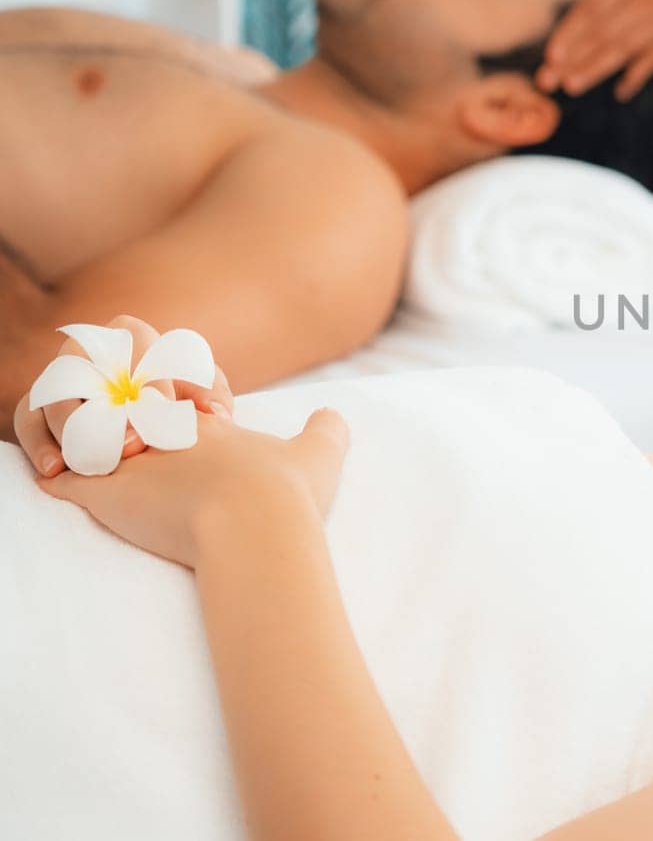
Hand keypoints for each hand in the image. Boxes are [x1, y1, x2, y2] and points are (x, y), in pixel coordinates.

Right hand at [12, 314, 233, 477]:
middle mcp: (90, 353)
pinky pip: (29, 423)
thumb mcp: (201, 392)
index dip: (150, 376)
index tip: (166, 409)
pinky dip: (39, 446)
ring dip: (66, 431)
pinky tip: (55, 470)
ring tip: (81, 463)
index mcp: (132, 336)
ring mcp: (61, 380)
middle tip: (129, 447)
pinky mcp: (40, 410)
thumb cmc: (180, 397)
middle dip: (104, 410)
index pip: (137, 341)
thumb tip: (214, 415)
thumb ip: (211, 395)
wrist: (159, 419)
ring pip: (50, 397)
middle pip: (84, 368)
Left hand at [34, 404, 348, 568]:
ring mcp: (131, 458)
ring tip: (82, 461)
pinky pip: (59, 477)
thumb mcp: (320, 452)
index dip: (163, 407)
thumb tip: (334, 415)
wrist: (256, 524)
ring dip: (78, 444)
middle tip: (122, 442)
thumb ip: (326, 430)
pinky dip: (53, 478)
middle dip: (112, 416)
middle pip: (120, 405)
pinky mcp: (104, 493)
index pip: (167, 394)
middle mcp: (162, 429)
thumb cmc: (288, 492)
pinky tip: (55, 483)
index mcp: (205, 420)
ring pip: (80, 432)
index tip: (171, 425)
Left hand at [537, 0, 652, 99]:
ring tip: (572, 87)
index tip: (550, 55)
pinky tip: (621, 91)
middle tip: (547, 82)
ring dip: (597, 71)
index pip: (592, 10)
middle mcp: (648, 1)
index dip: (570, 34)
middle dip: (573, 60)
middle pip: (603, 36)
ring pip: (626, 51)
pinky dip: (637, 75)